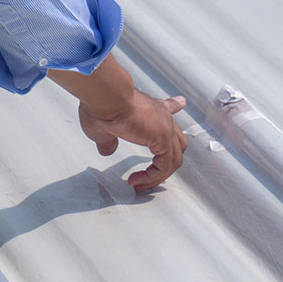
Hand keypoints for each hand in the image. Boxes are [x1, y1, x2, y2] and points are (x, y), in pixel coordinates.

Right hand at [50, 55, 186, 191]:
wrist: (105, 97)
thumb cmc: (102, 105)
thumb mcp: (103, 129)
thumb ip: (109, 141)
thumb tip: (107, 149)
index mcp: (148, 107)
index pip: (166, 106)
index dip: (173, 107)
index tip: (180, 103)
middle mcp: (160, 114)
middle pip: (177, 141)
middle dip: (166, 162)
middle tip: (153, 175)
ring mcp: (165, 127)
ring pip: (173, 159)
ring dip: (157, 176)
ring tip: (140, 184)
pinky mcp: (164, 139)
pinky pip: (165, 166)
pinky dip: (152, 177)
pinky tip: (138, 180)